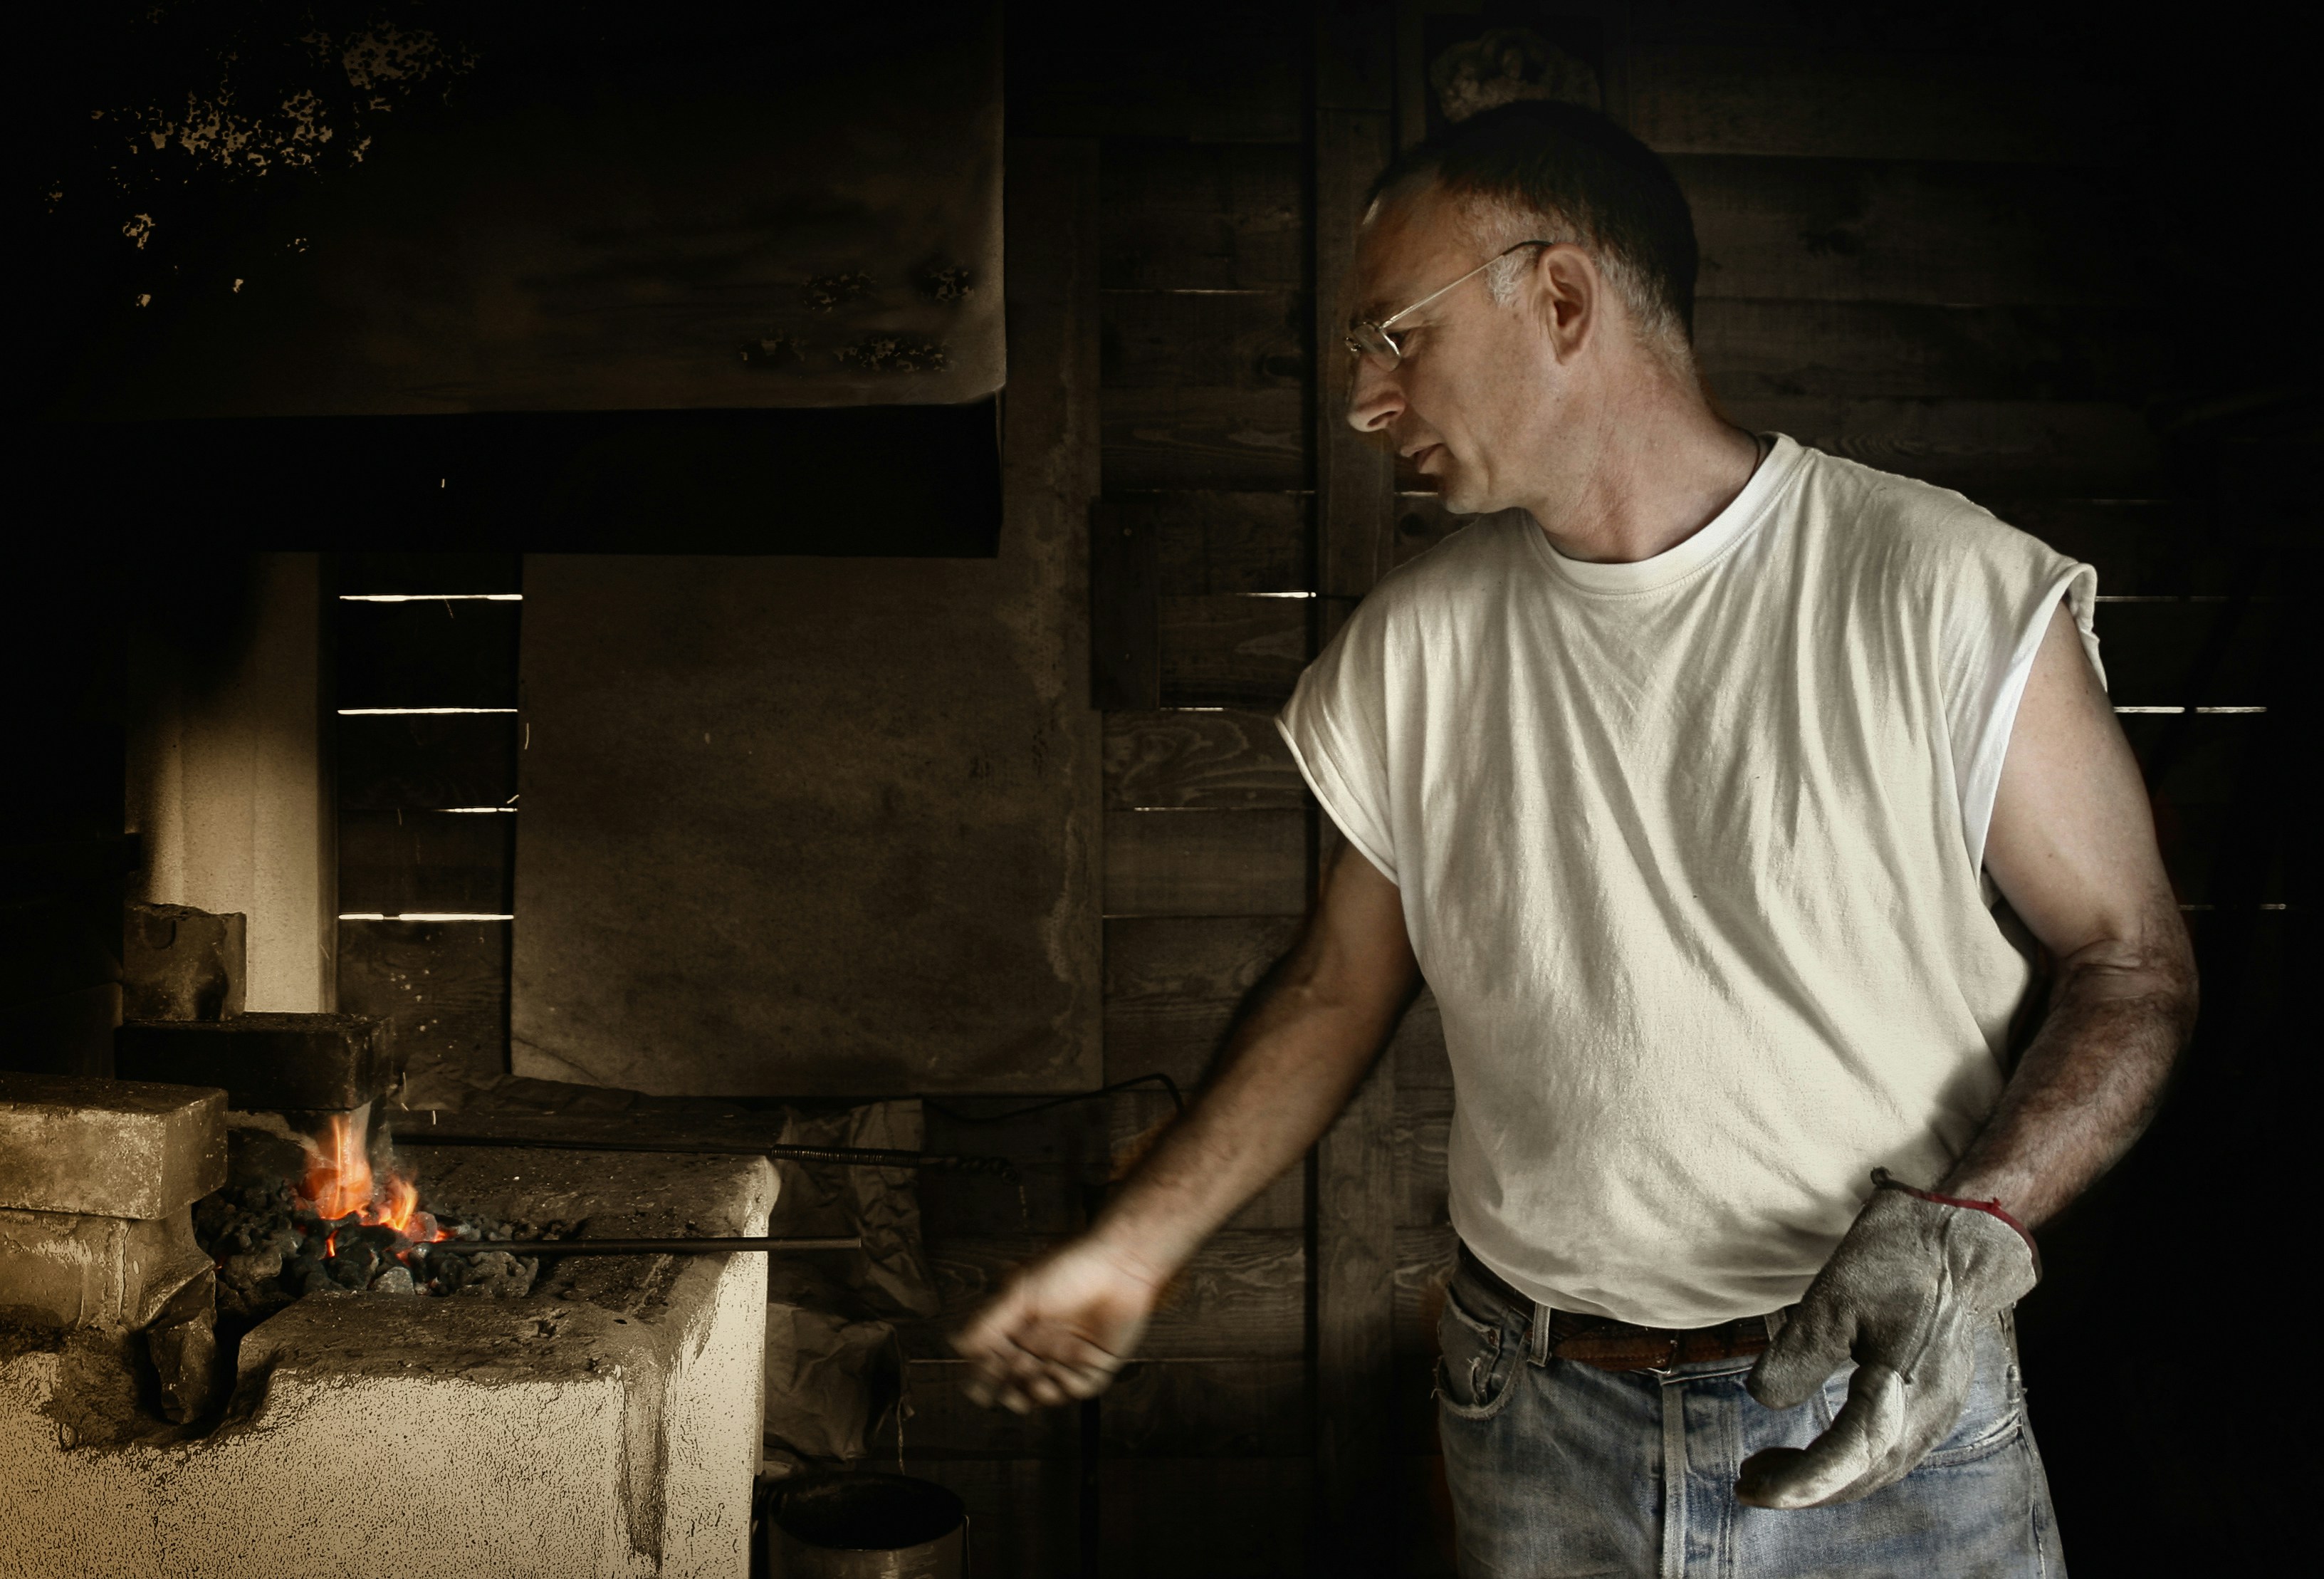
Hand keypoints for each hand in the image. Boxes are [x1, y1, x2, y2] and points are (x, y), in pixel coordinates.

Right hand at [952, 1235, 1162, 1412]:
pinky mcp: (1098, 1362)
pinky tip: (1058, 1378)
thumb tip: (957, 1344)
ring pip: (1046, 1388)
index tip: (977, 1390)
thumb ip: (989, 1321)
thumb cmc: (1068, 1268)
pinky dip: (1066, 1389)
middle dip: (1009, 1390)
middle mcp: (1044, 1342)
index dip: (985, 1377)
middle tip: (1005, 1393)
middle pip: (1019, 1379)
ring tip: (1032, 1383)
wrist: (1118, 1263)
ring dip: (1036, 1392)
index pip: (997, 1359)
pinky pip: (1079, 1387)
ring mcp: (1071, 1354)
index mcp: (1023, 1326)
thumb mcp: (1020, 1293)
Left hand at [1736, 1172, 2038, 1508]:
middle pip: (1866, 1474)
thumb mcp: (1834, 1295)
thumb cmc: (1896, 1257)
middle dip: (1806, 1489)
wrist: (1957, 1237)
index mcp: (1906, 1387)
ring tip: (1768, 1470)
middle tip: (1748, 1485)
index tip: (1754, 1488)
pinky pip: (1890, 1448)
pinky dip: (1849, 1459)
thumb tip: (1765, 1401)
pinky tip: (1814, 1448)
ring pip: (1880, 1467)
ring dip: (1826, 1479)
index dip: (1801, 1480)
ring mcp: (1939, 1408)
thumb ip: (1801, 1353)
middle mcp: (1931, 1410)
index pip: (1850, 1456)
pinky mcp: (1935, 1399)